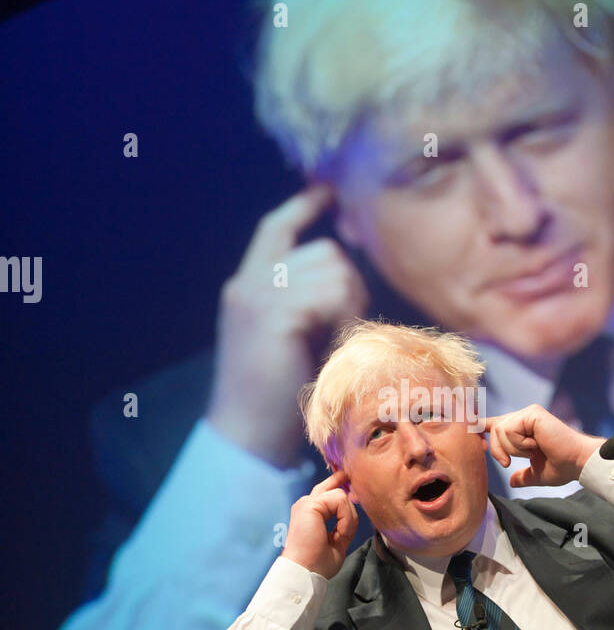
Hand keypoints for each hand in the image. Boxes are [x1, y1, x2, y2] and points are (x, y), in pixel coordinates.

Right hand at [206, 184, 369, 466]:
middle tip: (343, 330)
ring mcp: (258, 297)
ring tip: (336, 342)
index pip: (275, 228)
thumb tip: (344, 268)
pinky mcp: (274, 314)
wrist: (246, 438)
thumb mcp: (286, 339)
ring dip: (350, 305)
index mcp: (246, 287)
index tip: (328, 191)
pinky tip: (333, 347)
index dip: (304, 207)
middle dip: (349, 286)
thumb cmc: (273, 400)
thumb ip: (304, 302)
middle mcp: (248, 285)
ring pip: (334, 269)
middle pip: (324, 251)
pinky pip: (332, 294)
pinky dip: (344, 320)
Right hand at [281, 470, 358, 578]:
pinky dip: (345, 519)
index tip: (351, 483)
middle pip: (331, 486)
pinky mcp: (310, 504)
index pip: (326, 492)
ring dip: (348, 518)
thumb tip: (353, 508)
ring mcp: (306, 503)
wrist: (305, 572)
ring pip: (341, 495)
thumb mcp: (337, 540)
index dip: (340, 485)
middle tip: (353, 488)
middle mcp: (306, 505)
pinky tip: (339, 533)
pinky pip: (340, 501)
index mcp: (310, 513)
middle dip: (345, 486)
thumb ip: (344, 523)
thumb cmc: (318, 563)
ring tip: (341, 536)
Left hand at [484, 405, 604, 487]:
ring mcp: (529, 413)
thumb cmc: (563, 467)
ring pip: (500, 430)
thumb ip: (523, 476)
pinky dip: (519, 444)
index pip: (495, 424)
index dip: (480, 429)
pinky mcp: (533, 414)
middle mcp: (525, 417)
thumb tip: (513, 481)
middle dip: (497, 450)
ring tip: (533, 451)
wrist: (577, 463)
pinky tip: (536, 445)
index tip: (475, 442)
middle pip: (493, 428)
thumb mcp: (537, 474)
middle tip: (508, 464)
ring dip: (512, 449)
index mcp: (524, 428)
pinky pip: (509, 429)